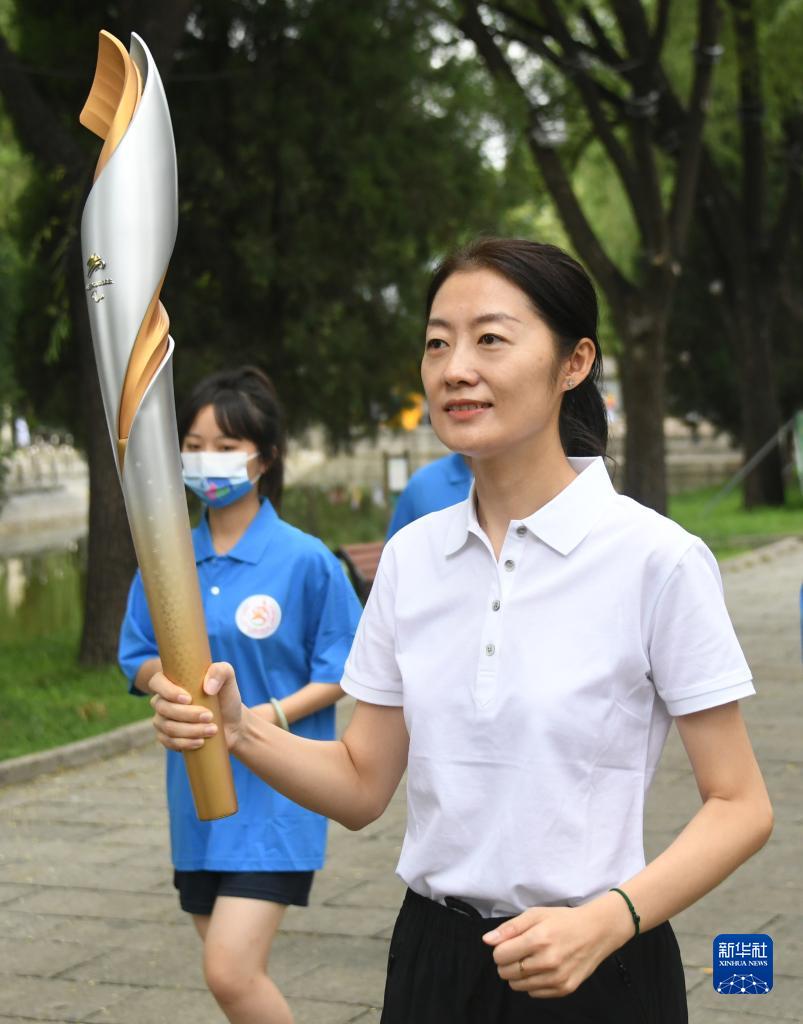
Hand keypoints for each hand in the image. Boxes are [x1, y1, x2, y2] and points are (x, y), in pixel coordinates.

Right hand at [150, 661, 243, 750]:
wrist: (231, 724)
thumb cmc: (226, 698)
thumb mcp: (228, 678)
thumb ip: (220, 672)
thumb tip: (207, 687)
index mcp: (173, 681)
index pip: (157, 682)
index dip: (168, 691)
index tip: (188, 698)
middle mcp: (164, 700)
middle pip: (163, 708)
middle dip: (187, 714)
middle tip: (210, 716)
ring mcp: (163, 720)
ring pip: (167, 727)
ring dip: (190, 730)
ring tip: (212, 729)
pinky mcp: (167, 737)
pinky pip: (168, 742)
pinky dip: (185, 743)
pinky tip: (200, 742)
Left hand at [482, 899, 624, 998]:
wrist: (596, 932)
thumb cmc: (563, 920)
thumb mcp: (535, 914)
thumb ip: (509, 928)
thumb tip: (487, 941)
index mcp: (538, 939)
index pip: (500, 956)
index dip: (499, 949)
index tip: (507, 944)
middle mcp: (547, 961)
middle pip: (506, 973)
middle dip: (506, 962)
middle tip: (518, 952)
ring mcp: (556, 978)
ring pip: (518, 986)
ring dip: (518, 974)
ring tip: (529, 960)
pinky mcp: (564, 989)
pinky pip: (534, 993)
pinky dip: (532, 982)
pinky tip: (541, 969)